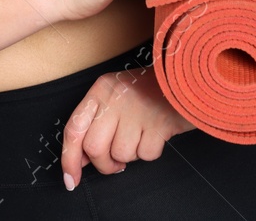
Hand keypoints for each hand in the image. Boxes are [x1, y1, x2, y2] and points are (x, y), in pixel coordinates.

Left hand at [59, 60, 195, 188]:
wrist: (185, 75)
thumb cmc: (149, 91)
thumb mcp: (116, 96)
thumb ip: (96, 123)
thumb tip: (81, 159)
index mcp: (101, 89)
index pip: (74, 128)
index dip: (69, 159)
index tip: (70, 180)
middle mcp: (116, 97)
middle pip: (94, 147)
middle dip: (104, 164)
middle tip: (115, 164)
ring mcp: (138, 109)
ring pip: (120, 154)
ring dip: (130, 156)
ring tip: (140, 139)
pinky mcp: (160, 122)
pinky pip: (146, 154)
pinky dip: (150, 151)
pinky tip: (155, 135)